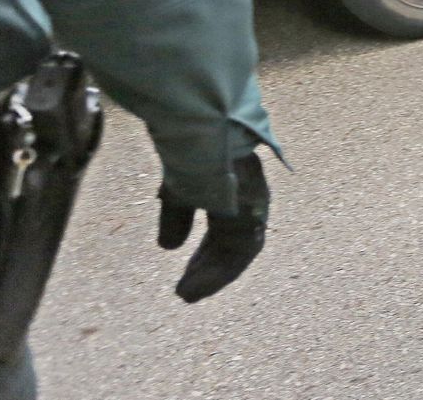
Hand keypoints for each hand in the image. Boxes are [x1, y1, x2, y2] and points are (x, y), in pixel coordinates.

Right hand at [157, 152, 269, 302]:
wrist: (201, 126)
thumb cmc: (190, 151)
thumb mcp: (179, 188)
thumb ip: (178, 216)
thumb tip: (169, 246)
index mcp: (237, 188)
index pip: (228, 228)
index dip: (209, 253)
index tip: (190, 272)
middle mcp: (250, 197)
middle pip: (234, 242)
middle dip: (210, 266)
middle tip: (186, 289)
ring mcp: (253, 204)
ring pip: (238, 250)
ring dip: (212, 275)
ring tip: (186, 295)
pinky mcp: (251, 212)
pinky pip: (239, 253)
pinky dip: (217, 274)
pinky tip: (194, 289)